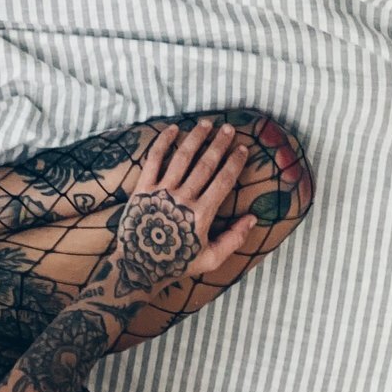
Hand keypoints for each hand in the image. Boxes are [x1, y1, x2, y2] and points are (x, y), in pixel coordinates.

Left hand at [102, 120, 256, 301]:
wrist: (138, 267)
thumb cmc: (177, 263)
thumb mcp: (210, 259)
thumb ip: (233, 239)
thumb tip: (252, 218)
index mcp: (201, 215)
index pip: (223, 181)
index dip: (234, 162)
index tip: (242, 148)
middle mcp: (183, 199)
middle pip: (205, 164)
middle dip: (219, 144)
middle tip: (229, 128)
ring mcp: (161, 191)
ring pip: (182, 157)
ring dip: (196, 138)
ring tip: (206, 124)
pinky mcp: (143, 188)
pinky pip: (154, 160)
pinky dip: (163, 142)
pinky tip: (173, 129)